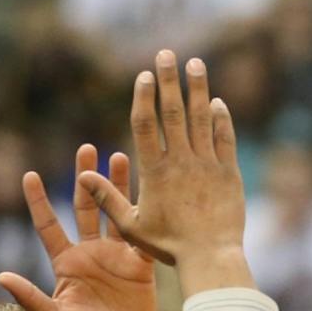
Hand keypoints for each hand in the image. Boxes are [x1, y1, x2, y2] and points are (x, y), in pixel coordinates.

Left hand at [0, 146, 158, 310]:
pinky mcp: (140, 264)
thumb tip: (1, 275)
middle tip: (86, 149)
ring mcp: (116, 255)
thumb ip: (30, 297)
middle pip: (86, 205)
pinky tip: (151, 190)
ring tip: (120, 156)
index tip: (30, 175)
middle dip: (85, 177)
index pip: (49, 224)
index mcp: (66, 261)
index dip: (39, 200)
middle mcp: (90, 251)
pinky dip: (144, 214)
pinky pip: (141, 234)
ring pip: (115, 211)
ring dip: (117, 185)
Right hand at [79, 51, 252, 293]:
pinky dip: (221, 119)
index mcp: (154, 170)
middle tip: (166, 53)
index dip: (143, 97)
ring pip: (201, 119)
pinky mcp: (229, 173)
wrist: (210, 256)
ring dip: (197, 89)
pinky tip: (217, 102)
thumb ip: (107, 198)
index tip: (144, 74)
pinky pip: (225, 139)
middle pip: (172, 112)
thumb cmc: (169, 245)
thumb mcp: (132, 225)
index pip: (146, 124)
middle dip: (169, 80)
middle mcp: (181, 161)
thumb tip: (82, 176)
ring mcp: (207, 164)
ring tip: (195, 63)